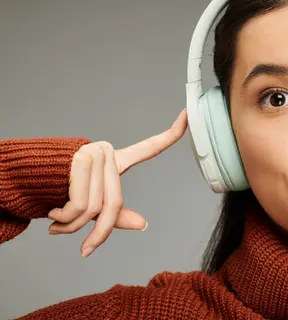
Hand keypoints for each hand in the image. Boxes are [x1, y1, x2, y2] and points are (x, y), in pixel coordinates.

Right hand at [47, 109, 187, 256]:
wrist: (22, 179)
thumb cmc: (57, 192)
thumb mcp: (89, 204)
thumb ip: (114, 214)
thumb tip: (143, 225)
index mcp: (115, 160)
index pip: (149, 148)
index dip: (172, 133)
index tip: (189, 113)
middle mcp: (108, 154)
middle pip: (113, 204)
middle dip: (99, 234)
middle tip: (85, 250)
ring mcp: (95, 155)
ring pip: (93, 208)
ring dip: (72, 227)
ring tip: (56, 225)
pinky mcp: (81, 160)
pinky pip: (79, 205)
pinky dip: (64, 220)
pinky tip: (51, 214)